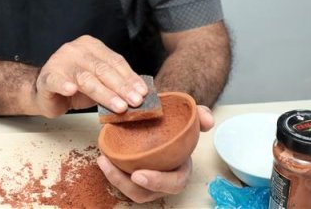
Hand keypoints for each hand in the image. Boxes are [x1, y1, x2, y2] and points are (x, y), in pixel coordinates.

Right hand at [30, 35, 148, 117]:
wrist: (46, 91)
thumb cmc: (76, 86)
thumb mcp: (99, 81)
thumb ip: (115, 83)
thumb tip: (141, 94)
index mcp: (91, 46)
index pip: (115, 61)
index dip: (130, 77)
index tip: (143, 92)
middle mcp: (75, 50)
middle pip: (102, 69)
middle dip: (122, 87)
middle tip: (135, 102)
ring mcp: (59, 62)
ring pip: (85, 78)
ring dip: (104, 93)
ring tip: (119, 106)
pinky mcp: (47, 77)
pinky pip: (56, 81)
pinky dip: (64, 85)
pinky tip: (71, 90)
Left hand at [96, 105, 214, 202]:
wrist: (162, 120)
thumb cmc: (175, 123)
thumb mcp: (187, 116)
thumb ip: (199, 116)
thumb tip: (207, 120)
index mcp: (179, 169)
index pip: (173, 183)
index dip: (157, 182)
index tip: (139, 174)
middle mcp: (162, 179)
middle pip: (147, 193)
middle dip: (129, 186)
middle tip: (115, 168)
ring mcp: (146, 180)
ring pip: (131, 190)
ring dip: (115, 179)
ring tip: (103, 161)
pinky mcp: (131, 174)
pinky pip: (121, 179)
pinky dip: (111, 171)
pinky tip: (103, 157)